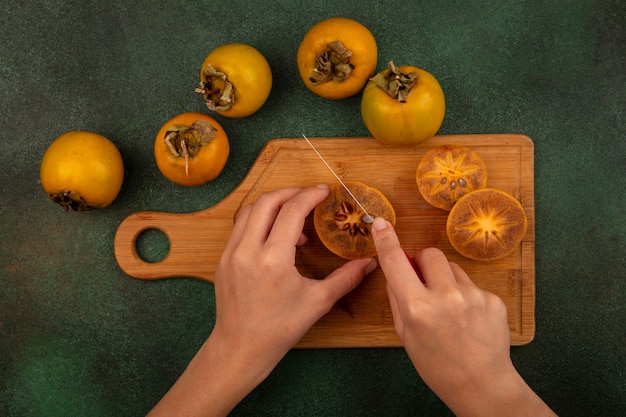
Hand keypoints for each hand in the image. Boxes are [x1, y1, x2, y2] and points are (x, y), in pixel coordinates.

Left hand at [213, 185, 375, 367]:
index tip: (324, 192)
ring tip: (294, 220)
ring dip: (272, 206)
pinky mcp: (223, 259)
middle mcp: (247, 250)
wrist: (241, 348)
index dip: (309, 196)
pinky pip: (240, 227)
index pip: (291, 211)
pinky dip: (259, 221)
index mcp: (273, 259)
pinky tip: (275, 237)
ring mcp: (231, 253)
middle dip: (290, 193)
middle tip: (309, 197)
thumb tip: (369, 263)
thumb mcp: (317, 302)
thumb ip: (345, 279)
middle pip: (266, 202)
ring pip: (249, 211)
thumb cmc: (280, 328)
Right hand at [370, 217, 555, 416]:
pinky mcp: (492, 298)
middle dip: (423, 264)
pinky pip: (471, 284)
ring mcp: (472, 296)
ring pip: (451, 268)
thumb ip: (398, 299)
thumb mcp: (405, 335)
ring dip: (445, 279)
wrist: (481, 384)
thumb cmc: (437, 365)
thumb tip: (395, 272)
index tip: (381, 224)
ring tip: (449, 309)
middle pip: (429, 254)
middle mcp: (445, 297)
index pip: (396, 262)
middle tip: (424, 284)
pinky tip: (467, 318)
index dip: (386, 240)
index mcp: (417, 308)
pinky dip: (465, 295)